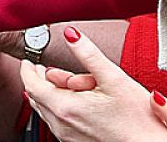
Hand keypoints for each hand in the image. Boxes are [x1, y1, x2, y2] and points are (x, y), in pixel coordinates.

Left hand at [20, 26, 166, 141]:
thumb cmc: (138, 118)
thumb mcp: (113, 78)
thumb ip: (89, 54)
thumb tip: (72, 34)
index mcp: (66, 107)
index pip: (32, 85)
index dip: (28, 69)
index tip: (29, 59)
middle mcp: (62, 125)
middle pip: (36, 98)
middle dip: (40, 79)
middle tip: (46, 66)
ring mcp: (68, 136)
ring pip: (47, 110)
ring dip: (51, 93)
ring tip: (67, 82)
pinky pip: (58, 121)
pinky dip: (60, 107)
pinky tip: (78, 100)